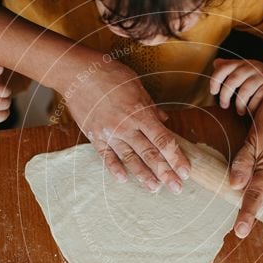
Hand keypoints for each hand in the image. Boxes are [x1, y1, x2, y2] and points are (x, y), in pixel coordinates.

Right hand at [64, 60, 189, 192]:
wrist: (78, 73)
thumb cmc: (110, 74)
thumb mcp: (137, 86)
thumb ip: (151, 106)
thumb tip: (164, 120)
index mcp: (140, 113)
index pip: (163, 140)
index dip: (176, 157)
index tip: (185, 171)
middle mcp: (126, 126)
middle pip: (150, 154)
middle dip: (165, 172)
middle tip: (177, 188)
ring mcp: (109, 133)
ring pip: (129, 159)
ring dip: (143, 175)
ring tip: (155, 189)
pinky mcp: (94, 136)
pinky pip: (106, 155)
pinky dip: (114, 168)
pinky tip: (124, 179)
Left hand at [210, 58, 262, 114]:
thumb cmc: (255, 79)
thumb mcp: (242, 71)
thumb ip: (229, 67)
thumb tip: (215, 63)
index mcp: (240, 63)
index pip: (223, 68)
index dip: (215, 80)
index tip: (213, 92)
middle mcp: (250, 66)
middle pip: (232, 81)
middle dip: (225, 96)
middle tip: (224, 105)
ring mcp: (261, 76)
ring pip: (244, 92)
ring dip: (239, 105)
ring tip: (240, 112)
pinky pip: (256, 100)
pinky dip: (252, 108)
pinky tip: (251, 111)